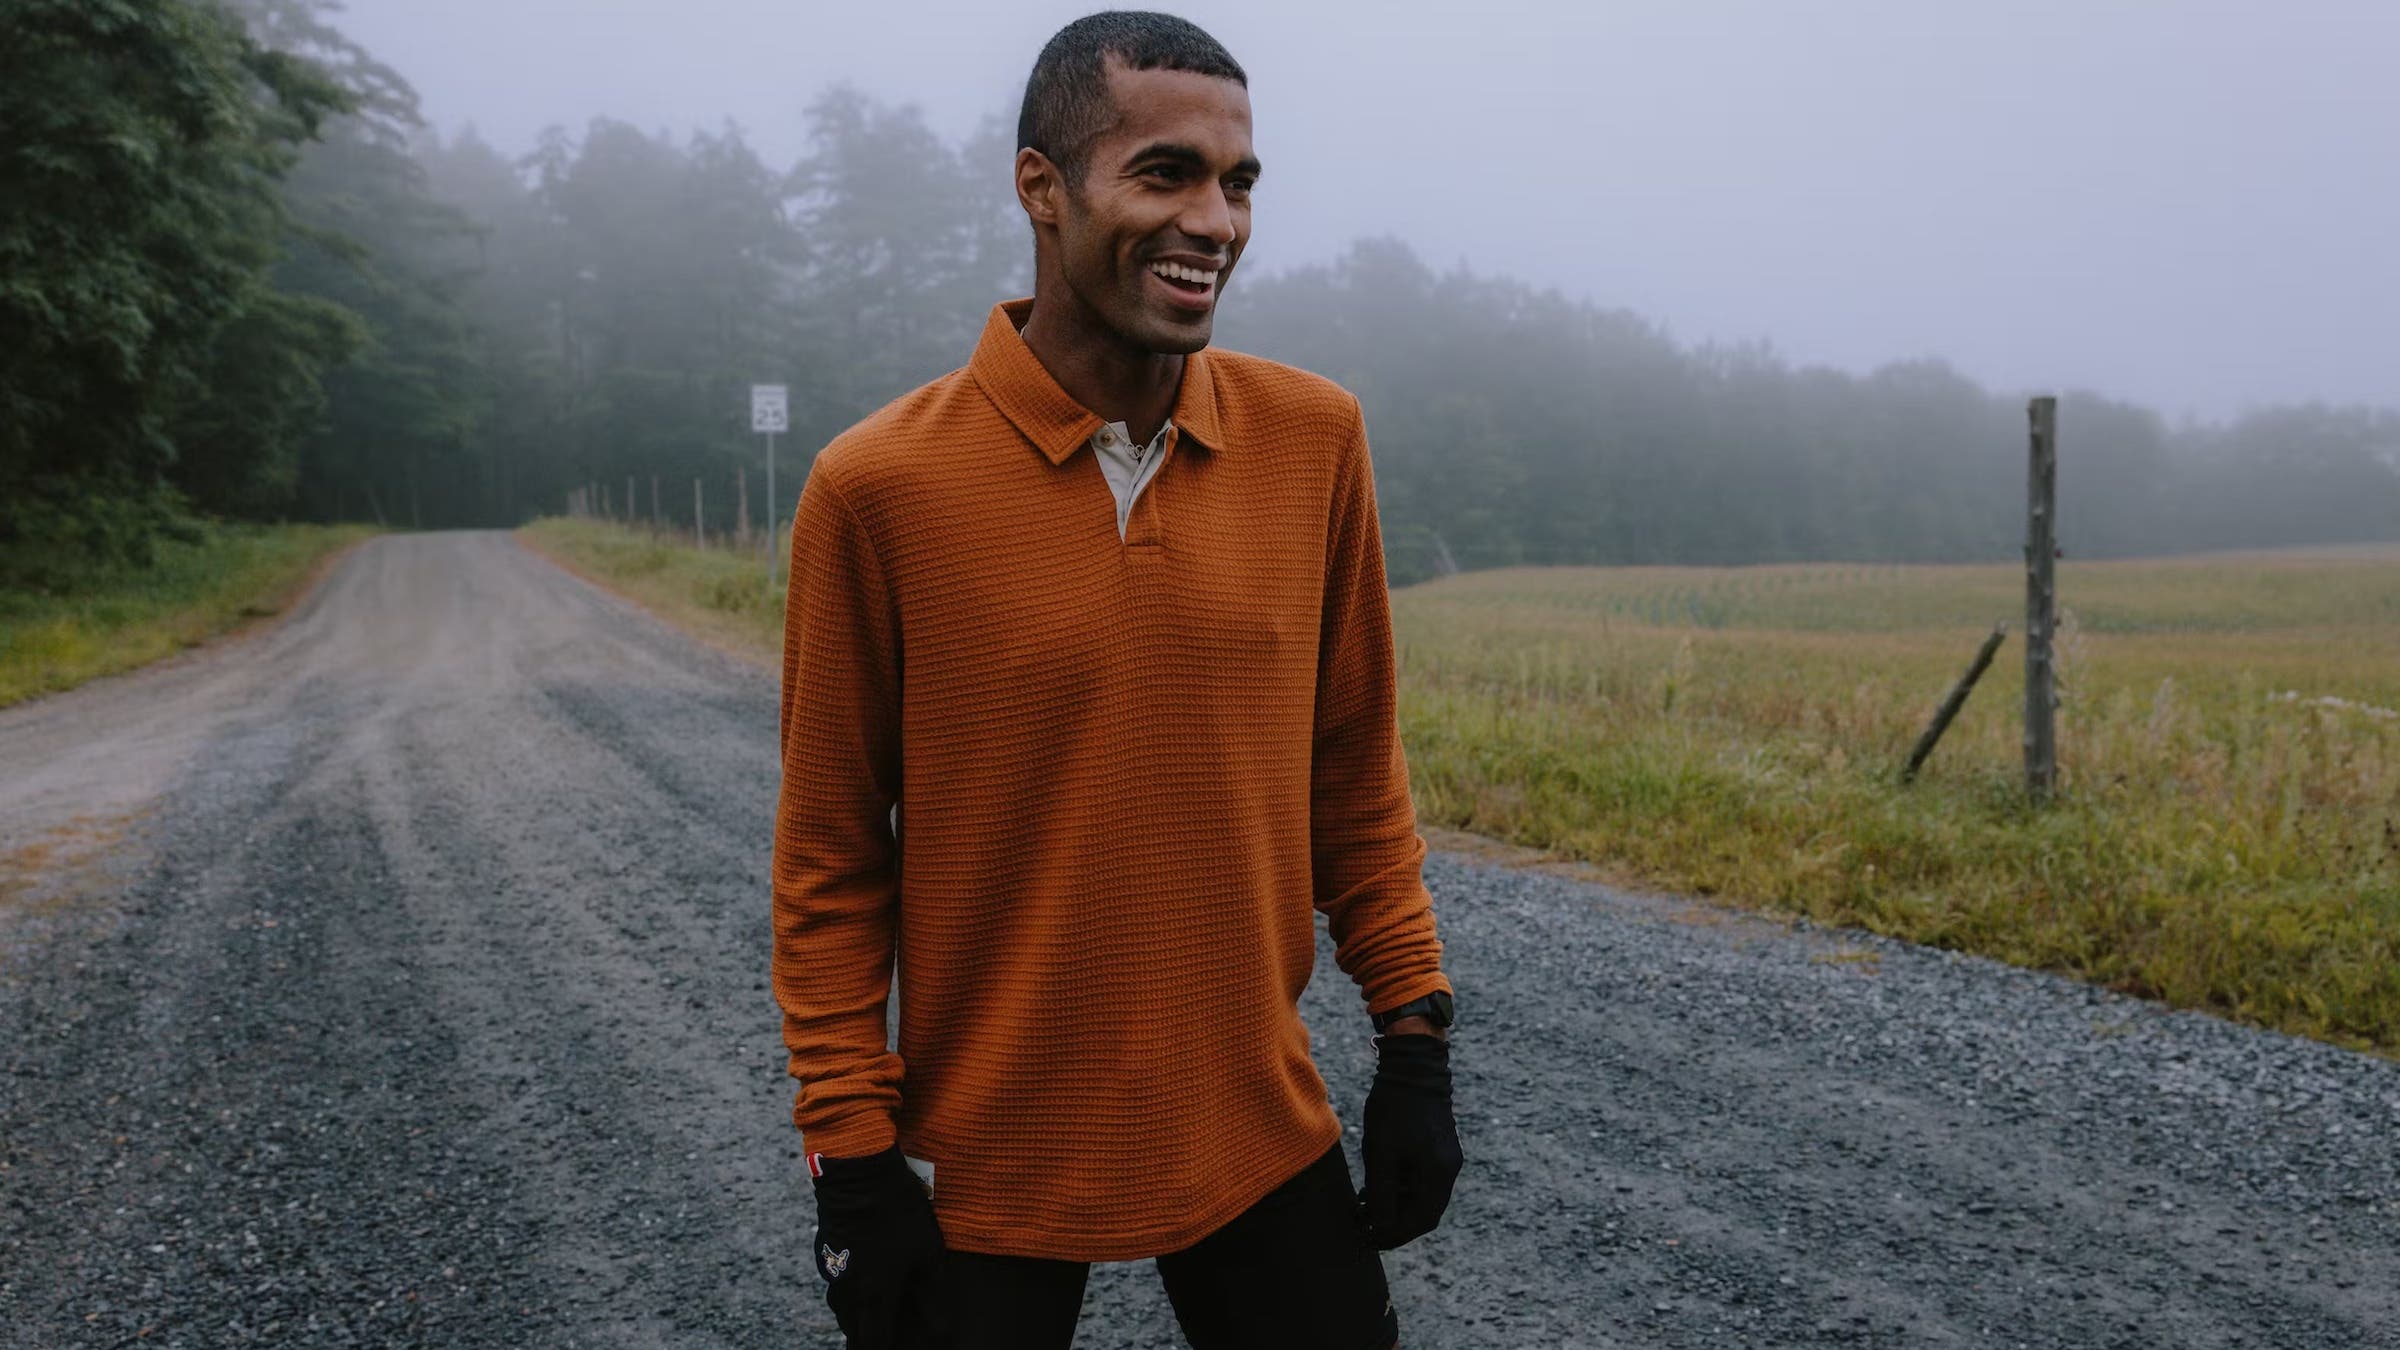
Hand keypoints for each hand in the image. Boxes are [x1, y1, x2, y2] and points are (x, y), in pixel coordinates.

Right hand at [809, 1146, 949, 1347]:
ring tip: (878, 1310)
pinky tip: (867, 1275)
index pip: (871, 1345)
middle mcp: (847, 1291)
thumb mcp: (928, 1255)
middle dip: (868, 1338)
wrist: (858, 1173)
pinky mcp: (826, 1251)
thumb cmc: (899, 1213)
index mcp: (873, 1297)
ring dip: (858, 1315)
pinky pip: (837, 1282)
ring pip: (842, 1307)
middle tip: (887, 1334)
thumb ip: (934, 1298)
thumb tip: (943, 1333)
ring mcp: (832, 1270)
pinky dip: (851, 1289)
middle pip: (853, 1331)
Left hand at [1359, 1032, 1462, 1249]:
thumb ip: (1381, 1193)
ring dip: (1397, 1206)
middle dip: (1395, 1224)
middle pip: (1424, 1213)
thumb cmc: (1393, 1108)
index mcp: (1439, 1174)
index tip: (1369, 1239)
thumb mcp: (1381, 1153)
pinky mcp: (1440, 1149)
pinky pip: (1423, 1181)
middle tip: (1366, 1226)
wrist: (1413, 1067)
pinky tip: (1378, 1185)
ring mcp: (1447, 1159)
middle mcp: (1449, 1170)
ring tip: (1366, 1205)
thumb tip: (1379, 1225)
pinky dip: (1402, 1189)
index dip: (1393, 1235)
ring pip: (1422, 1198)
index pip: (1419, 1221)